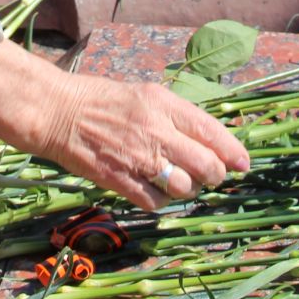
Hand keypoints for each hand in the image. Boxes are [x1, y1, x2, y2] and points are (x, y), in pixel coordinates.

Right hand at [0, 41, 251, 209]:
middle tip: (210, 177)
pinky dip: (162, 203)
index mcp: (164, 103)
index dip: (234, 152)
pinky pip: (156, 202)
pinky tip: (155, 193)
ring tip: (179, 184)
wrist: (56, 111)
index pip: (213, 131)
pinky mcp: (119, 179)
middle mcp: (156, 129)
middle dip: (215, 176)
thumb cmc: (100, 100)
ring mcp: (137, 156)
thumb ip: (175, 116)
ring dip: (188, 191)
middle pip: (207, 165)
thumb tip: (208, 141)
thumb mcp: (143, 95)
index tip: (242, 164)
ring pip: (185, 188)